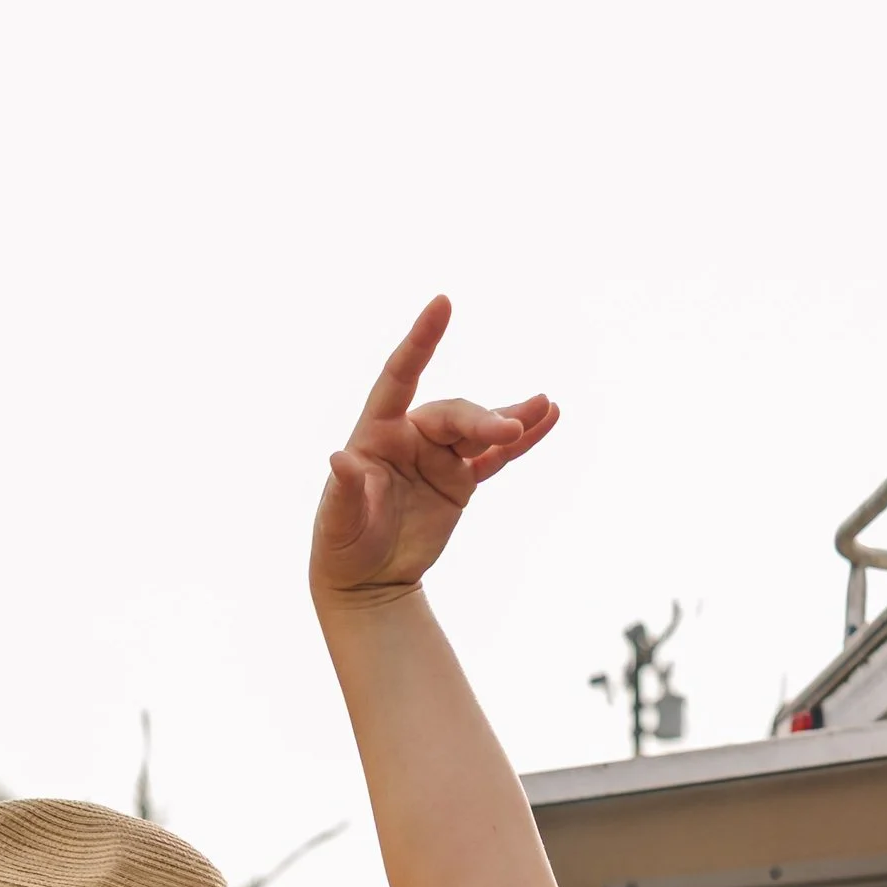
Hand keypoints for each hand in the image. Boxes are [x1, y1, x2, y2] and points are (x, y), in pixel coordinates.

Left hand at [312, 299, 556, 601]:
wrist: (366, 581)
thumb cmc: (342, 546)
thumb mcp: (338, 522)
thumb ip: (344, 491)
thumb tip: (340, 458)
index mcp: (377, 433)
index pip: (400, 376)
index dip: (420, 342)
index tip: (442, 305)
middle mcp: (410, 437)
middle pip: (454, 414)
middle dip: (482, 419)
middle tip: (507, 430)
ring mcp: (439, 457)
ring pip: (479, 429)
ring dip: (511, 420)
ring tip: (545, 407)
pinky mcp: (460, 481)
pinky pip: (495, 456)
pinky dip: (521, 440)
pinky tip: (548, 419)